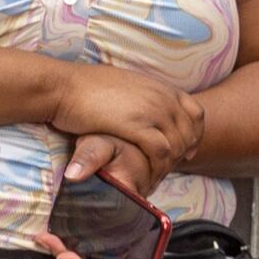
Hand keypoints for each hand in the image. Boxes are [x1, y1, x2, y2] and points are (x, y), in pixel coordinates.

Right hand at [46, 64, 201, 197]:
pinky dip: (159, 166)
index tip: (187, 149)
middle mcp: (162, 98)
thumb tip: (139, 102)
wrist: (63, 86)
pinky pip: (161, 152)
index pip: (195, 113)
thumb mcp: (122, 84)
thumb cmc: (83, 86)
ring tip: (159, 174)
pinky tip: (150, 175)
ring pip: (178, 144)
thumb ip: (139, 94)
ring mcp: (152, 111)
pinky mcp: (137, 126)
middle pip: (190, 131)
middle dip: (185, 152)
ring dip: (172, 163)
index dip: (195, 134)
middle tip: (172, 167)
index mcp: (160, 87)